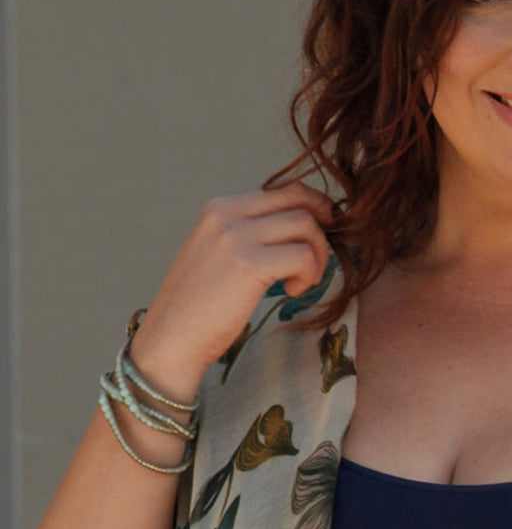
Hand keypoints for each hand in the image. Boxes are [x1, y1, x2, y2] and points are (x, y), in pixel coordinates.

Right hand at [128, 181, 334, 399]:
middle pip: (300, 200)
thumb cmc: (202, 304)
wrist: (171, 338)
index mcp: (220, 208)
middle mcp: (226, 214)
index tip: (324, 234)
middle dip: (323, 229)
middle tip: (319, 260)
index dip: (315, 209)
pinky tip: (291, 291)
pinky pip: (303, 255)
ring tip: (300, 282)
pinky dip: (308, 274)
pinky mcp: (249, 264)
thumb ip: (252, 234)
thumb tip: (304, 226)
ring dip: (317, 256)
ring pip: (307, 226)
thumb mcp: (221, 254)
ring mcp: (236, 237)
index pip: (284, 190)